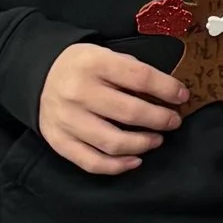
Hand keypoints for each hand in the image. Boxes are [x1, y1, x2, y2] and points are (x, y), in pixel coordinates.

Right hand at [39, 42, 187, 174]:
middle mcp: (78, 92)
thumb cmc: (85, 67)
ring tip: (157, 139)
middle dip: (161, 119)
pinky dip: (118, 166)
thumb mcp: (107, 55)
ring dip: (143, 144)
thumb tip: (171, 95)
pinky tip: (136, 160)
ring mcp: (66, 119)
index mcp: (94, 64)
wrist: (40, 75)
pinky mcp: (59, 140)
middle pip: (130, 113)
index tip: (183, 96)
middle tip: (173, 121)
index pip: (140, 78)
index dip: (167, 89)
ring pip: (113, 142)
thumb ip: (134, 72)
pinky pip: (92, 162)